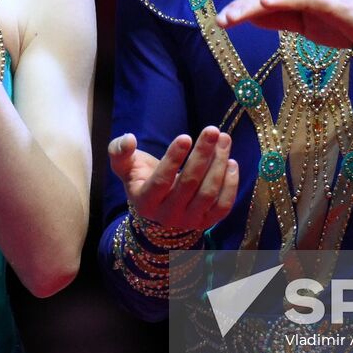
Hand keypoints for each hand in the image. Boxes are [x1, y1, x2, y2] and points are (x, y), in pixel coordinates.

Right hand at [107, 127, 238, 233]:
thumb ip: (120, 152)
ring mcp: (189, 221)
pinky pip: (223, 206)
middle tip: (212, 130)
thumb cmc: (142, 179)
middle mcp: (168, 216)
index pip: (162, 181)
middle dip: (203, 155)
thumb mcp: (126, 166)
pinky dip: (230, 185)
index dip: (174, 159)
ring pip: (208, 193)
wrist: (158, 207)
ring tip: (224, 140)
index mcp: (145, 201)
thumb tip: (128, 139)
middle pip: (189, 184)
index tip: (185, 136)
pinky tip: (231, 162)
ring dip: (219, 164)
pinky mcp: (207, 222)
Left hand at [215, 0, 352, 48]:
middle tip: (221, 21)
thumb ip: (280, 18)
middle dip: (241, 5)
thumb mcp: (304, 25)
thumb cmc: (343, 26)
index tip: (222, 20)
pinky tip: (263, 4)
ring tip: (232, 17)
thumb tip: (252, 17)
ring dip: (252, 4)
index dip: (241, 5)